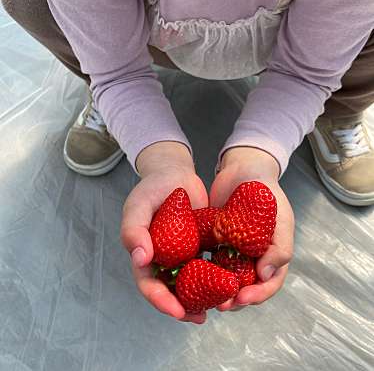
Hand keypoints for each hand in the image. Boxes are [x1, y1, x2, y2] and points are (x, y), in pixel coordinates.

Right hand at [121, 142, 208, 323]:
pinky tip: (229, 282)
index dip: (161, 301)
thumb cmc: (153, 187)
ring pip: (190, 283)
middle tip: (200, 318)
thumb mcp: (138, 204)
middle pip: (170, 291)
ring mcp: (182, 254)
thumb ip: (133, 229)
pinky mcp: (199, 246)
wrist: (175, 174)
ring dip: (202, 298)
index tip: (179, 311)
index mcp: (145, 254)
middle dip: (184, 308)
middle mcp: (163, 259)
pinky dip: (216, 276)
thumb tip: (140, 258)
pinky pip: (207, 265)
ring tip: (219, 307)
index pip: (149, 284)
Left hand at [210, 147, 294, 310]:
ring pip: (225, 279)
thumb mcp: (280, 218)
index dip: (257, 295)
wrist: (243, 169)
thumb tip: (265, 274)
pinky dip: (202, 271)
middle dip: (234, 299)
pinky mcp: (215, 242)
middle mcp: (252, 258)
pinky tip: (191, 276)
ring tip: (204, 296)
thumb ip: (279, 248)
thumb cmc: (267, 192)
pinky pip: (209, 261)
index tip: (242, 298)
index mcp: (272, 255)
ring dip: (217, 290)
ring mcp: (232, 251)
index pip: (268, 283)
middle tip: (220, 304)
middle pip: (245, 287)